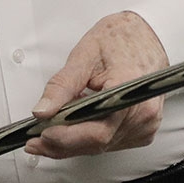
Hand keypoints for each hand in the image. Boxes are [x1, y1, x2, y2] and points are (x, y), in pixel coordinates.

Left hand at [26, 12, 167, 159]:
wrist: (148, 35)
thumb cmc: (121, 39)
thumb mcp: (84, 55)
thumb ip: (61, 86)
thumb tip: (42, 112)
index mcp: (130, 89)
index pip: (97, 130)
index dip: (66, 138)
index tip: (41, 134)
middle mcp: (144, 112)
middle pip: (97, 143)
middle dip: (62, 144)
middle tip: (35, 139)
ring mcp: (146, 124)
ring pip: (102, 147)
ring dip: (73, 142)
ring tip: (52, 128)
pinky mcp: (143, 130)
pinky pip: (110, 143)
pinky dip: (89, 138)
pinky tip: (77, 126)